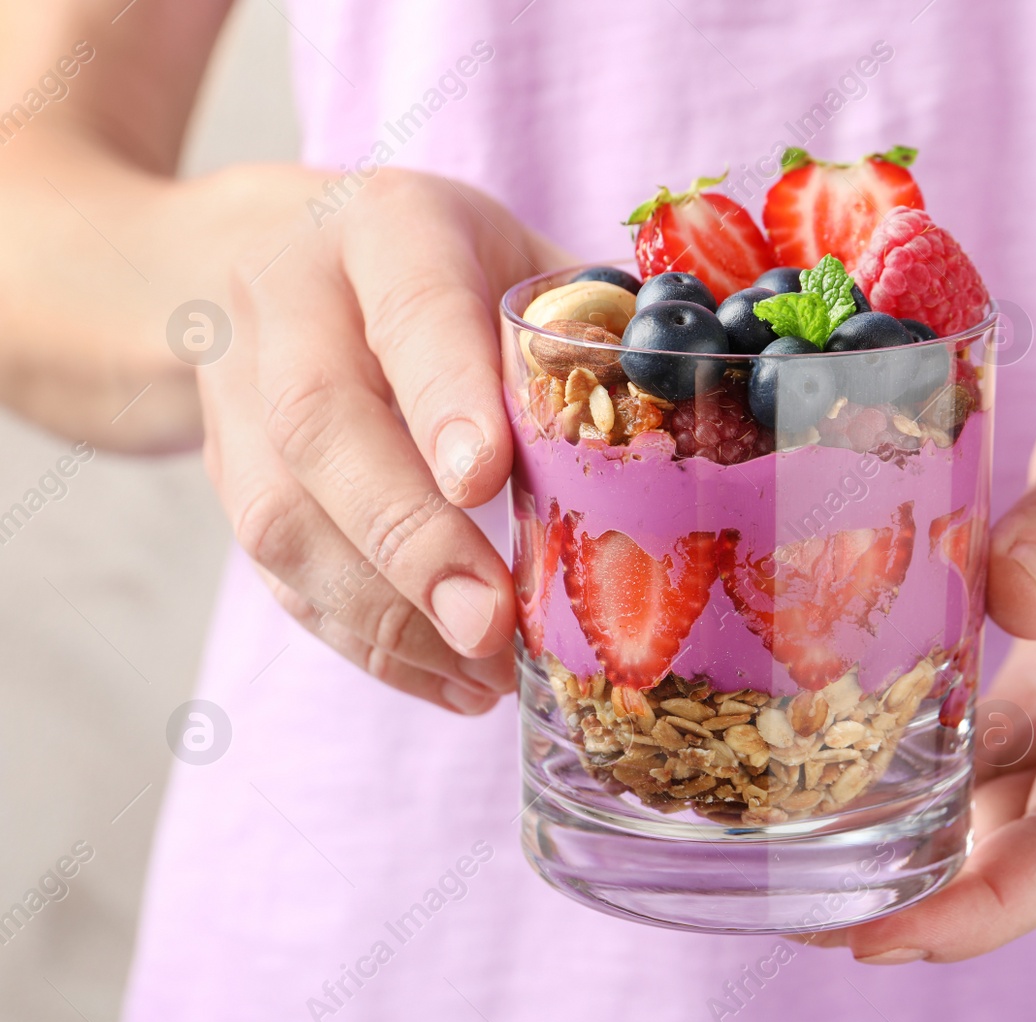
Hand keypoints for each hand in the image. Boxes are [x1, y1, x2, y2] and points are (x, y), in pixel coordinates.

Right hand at [199, 169, 569, 713]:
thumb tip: (709, 412)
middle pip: (320, 423)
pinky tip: (446, 677)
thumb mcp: (519, 255)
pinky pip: (274, 571)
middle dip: (409, 538)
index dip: (444, 396)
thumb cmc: (446, 265)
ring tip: (484, 674)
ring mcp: (238, 385)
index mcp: (389, 226)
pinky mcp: (223, 467)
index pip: (412, 306)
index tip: (485, 484)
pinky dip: (364, 639)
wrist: (280, 250)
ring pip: (279, 514)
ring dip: (385, 614)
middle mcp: (293, 297)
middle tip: (489, 623)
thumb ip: (590, 323)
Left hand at [835, 366, 1035, 961]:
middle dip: (919, 907)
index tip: (884, 939)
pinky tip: (836, 788)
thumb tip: (1013, 600)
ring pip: (1000, 829)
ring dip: (908, 863)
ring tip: (790, 873)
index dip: (987, 907)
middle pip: (1028, 862)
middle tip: (794, 919)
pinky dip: (917, 798)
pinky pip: (987, 780)